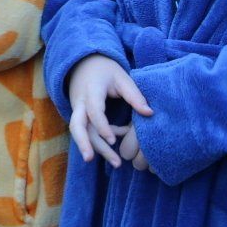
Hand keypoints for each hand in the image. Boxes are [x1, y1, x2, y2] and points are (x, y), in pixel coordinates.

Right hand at [66, 53, 152, 167]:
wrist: (83, 63)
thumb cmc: (105, 70)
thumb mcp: (121, 78)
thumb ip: (134, 95)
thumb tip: (150, 113)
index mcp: (91, 91)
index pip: (93, 111)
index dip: (102, 126)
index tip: (113, 140)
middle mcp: (81, 103)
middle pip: (76, 125)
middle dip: (83, 143)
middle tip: (91, 159)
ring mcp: (78, 110)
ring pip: (80, 132)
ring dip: (94, 148)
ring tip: (116, 163)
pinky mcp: (80, 116)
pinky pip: (87, 131)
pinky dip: (100, 139)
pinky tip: (115, 144)